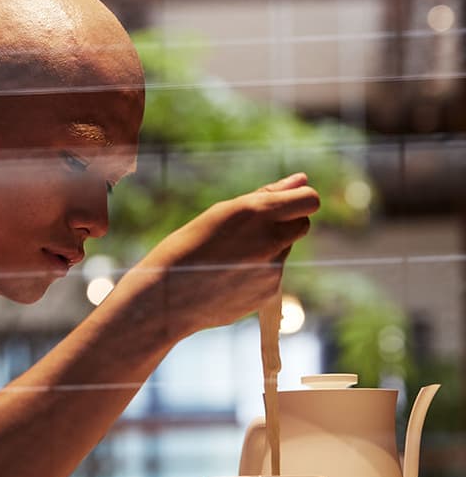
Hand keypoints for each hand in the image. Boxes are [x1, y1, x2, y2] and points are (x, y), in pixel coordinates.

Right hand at [118, 173, 319, 341]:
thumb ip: (268, 195)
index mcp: (257, 211)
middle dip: (287, 223)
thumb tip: (302, 180)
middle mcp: (270, 239)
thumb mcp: (223, 212)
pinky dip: (258, 272)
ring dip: (267, 248)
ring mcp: (273, 269)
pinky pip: (273, 274)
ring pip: (284, 249)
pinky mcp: (270, 292)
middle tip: (254, 228)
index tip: (286, 203)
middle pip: (303, 224)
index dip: (300, 200)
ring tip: (229, 257)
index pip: (309, 200)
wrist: (167, 297)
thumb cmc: (189, 245)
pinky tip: (229, 277)